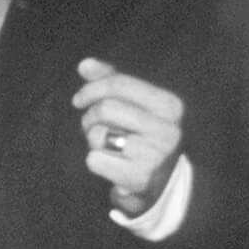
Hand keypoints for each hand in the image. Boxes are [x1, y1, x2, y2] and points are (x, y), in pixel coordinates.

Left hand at [71, 59, 184, 216]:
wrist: (163, 184)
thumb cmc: (143, 136)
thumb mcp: (136, 105)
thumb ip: (111, 81)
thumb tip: (85, 64)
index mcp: (170, 105)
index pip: (119, 83)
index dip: (91, 89)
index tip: (79, 100)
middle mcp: (168, 129)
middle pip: (106, 108)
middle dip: (90, 117)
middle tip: (93, 127)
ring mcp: (155, 155)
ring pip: (98, 135)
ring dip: (92, 140)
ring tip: (106, 146)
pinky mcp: (138, 178)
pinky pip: (94, 160)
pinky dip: (95, 161)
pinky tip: (111, 164)